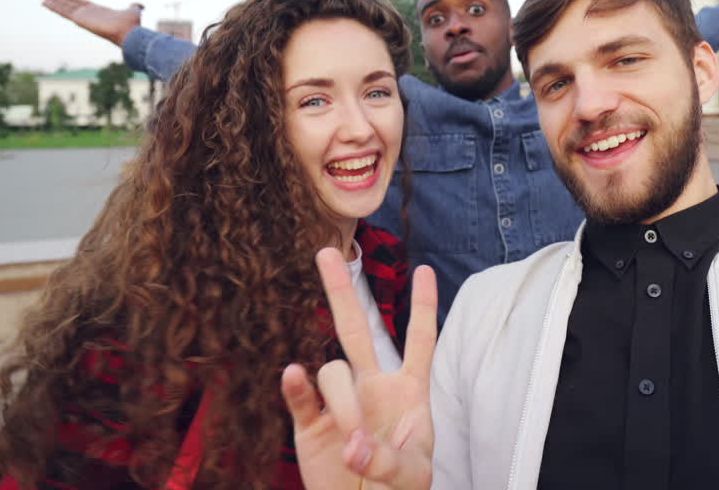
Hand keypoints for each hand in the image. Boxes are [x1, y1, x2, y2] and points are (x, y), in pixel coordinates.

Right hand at [42, 0, 143, 47]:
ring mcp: (83, 18)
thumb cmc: (132, 25)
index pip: (84, 5)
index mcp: (99, 13)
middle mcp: (89, 15)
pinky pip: (64, 11)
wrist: (129, 33)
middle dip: (61, 2)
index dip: (75, 0)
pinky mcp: (79, 19)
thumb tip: (140, 5)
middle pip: (72, 6)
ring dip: (54, 4)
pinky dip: (54, 6)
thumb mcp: (133, 11)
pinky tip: (45, 2)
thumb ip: (135, 7)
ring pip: (65, 9)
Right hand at [281, 248, 437, 489]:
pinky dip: (297, 386)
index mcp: (408, 390)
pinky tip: (294, 377)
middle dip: (342, 291)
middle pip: (357, 329)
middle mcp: (372, 386)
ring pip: (335, 371)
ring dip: (346, 404)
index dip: (423, 306)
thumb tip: (352, 445)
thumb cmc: (399, 489)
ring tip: (354, 447)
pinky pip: (302, 395)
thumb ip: (388, 460)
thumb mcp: (412, 477)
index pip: (419, 340)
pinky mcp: (311, 423)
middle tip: (327, 252)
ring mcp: (339, 401)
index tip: (424, 270)